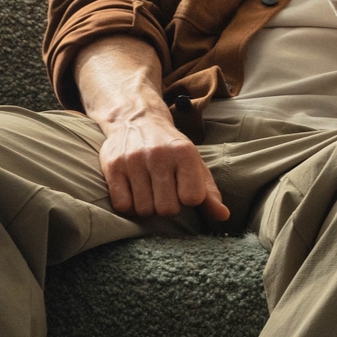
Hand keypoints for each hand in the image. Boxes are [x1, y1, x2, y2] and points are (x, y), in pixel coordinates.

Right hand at [75, 35, 228, 221]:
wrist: (137, 119)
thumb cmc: (171, 148)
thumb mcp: (194, 163)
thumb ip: (209, 192)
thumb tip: (223, 217)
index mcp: (184, 153)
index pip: (193, 198)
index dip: (188, 199)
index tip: (183, 188)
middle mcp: (159, 154)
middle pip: (167, 209)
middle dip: (167, 206)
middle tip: (164, 191)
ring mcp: (134, 160)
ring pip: (144, 210)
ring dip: (147, 206)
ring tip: (149, 190)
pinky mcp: (113, 166)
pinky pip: (122, 206)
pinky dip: (128, 205)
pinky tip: (133, 191)